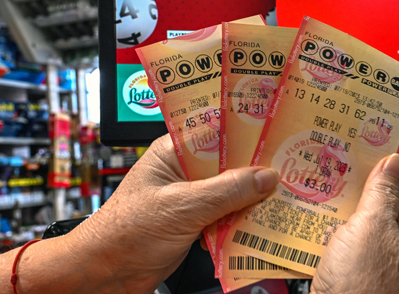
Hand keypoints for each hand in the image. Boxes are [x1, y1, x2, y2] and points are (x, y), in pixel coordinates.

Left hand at [69, 134, 279, 292]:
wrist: (102, 276)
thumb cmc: (123, 234)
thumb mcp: (181, 207)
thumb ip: (226, 191)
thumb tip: (266, 177)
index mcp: (174, 151)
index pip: (218, 129)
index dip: (249, 129)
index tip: (279, 131)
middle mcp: (185, 170)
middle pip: (231, 161)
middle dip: (258, 167)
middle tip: (291, 167)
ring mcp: (192, 197)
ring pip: (233, 190)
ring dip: (254, 197)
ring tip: (285, 195)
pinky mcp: (196, 222)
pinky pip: (229, 215)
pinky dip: (245, 220)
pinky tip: (264, 222)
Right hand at [311, 154, 398, 293]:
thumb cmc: (363, 287)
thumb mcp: (373, 226)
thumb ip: (383, 191)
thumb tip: (395, 160)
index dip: (383, 175)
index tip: (362, 161)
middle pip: (378, 207)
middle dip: (355, 197)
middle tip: (336, 182)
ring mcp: (376, 264)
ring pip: (357, 226)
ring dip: (338, 217)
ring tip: (321, 207)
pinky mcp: (353, 274)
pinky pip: (342, 245)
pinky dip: (328, 236)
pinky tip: (314, 232)